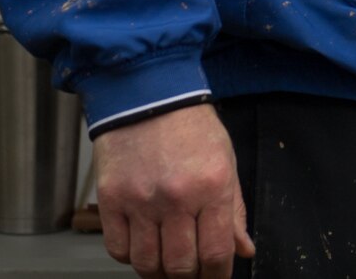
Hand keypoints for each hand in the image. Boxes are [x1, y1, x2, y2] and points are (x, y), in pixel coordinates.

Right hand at [93, 103, 254, 277]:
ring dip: (159, 273)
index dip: (217, 275)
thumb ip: (234, 210)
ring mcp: (140, 201)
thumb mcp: (226, 161)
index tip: (216, 278)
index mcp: (212, 186)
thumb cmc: (191, 126)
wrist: (148, 95)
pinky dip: (131, 257)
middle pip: (181, 265)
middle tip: (192, 275)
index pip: (215, 252)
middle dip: (190, 278)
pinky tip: (142, 247)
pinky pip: (118, 250)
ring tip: (167, 266)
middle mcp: (176, 198)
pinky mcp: (111, 201)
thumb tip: (243, 250)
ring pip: (147, 264)